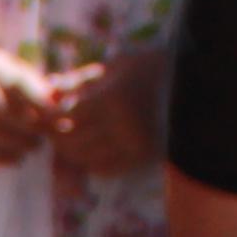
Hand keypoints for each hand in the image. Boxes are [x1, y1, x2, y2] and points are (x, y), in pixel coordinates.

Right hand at [0, 40, 63, 166]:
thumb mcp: (16, 71)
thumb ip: (39, 87)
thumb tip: (62, 107)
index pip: (17, 84)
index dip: (39, 102)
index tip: (59, 117)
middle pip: (6, 111)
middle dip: (31, 127)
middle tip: (46, 137)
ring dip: (19, 144)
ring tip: (33, 146)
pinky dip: (0, 156)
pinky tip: (15, 158)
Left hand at [41, 48, 164, 173]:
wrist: (193, 84)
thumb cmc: (149, 68)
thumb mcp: (114, 66)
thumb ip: (79, 81)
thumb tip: (48, 87)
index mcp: (113, 98)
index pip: (67, 116)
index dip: (49, 117)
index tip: (42, 114)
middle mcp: (122, 126)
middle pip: (71, 141)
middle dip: (56, 136)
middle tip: (51, 128)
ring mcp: (133, 145)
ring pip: (84, 158)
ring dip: (71, 150)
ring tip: (70, 136)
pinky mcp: (143, 159)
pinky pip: (104, 169)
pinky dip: (91, 161)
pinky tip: (93, 147)